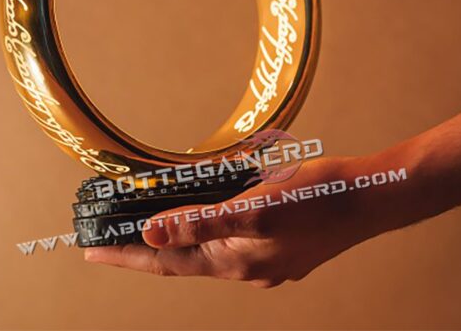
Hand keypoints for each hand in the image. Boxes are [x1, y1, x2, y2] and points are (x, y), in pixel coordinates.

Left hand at [85, 157, 364, 287]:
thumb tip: (153, 236)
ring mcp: (262, 255)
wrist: (369, 196)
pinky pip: (228, 234)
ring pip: (206, 245)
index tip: (91, 254)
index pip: (167, 262)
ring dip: (177, 235)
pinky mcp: (275, 239)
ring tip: (147, 224)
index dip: (127, 258)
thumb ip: (202, 223)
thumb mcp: (256, 208)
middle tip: (110, 238)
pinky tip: (201, 211)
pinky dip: (207, 224)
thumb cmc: (318, 197)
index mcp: (237, 261)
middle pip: (183, 257)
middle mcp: (246, 264)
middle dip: (145, 248)